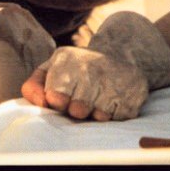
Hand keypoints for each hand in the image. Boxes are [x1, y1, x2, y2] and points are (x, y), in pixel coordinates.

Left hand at [21, 46, 148, 120]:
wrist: (121, 53)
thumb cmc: (78, 68)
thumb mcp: (52, 68)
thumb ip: (34, 86)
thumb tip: (42, 103)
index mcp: (68, 60)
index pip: (56, 97)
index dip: (59, 102)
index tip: (63, 96)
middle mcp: (94, 66)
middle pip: (78, 110)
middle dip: (78, 109)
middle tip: (83, 97)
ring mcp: (117, 78)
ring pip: (99, 116)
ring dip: (97, 111)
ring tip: (98, 97)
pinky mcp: (135, 91)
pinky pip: (118, 117)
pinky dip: (114, 112)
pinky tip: (114, 97)